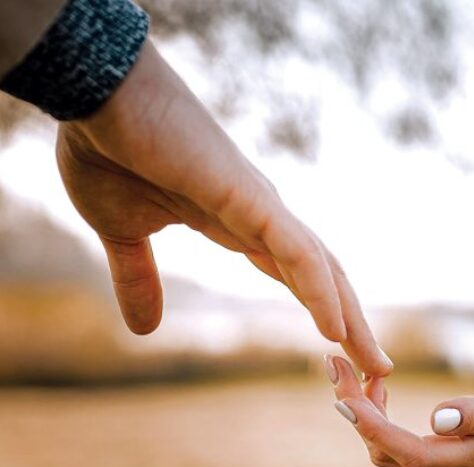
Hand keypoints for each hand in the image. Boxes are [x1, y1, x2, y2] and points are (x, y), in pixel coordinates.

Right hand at [55, 41, 392, 376]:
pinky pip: (294, 251)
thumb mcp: (122, 233)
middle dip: (352, 322)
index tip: (342, 351)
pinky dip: (318, 290)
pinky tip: (336, 329)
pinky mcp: (246, 195)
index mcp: (235, 222)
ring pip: (319, 267)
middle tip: (379, 367)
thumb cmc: (106, 147)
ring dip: (350, 317)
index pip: (294, 274)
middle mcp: (258, 214)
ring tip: (375, 362)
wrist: (94, 92)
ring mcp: (257, 203)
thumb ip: (140, 278)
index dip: (322, 310)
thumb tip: (145, 330)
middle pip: (321, 275)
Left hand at [326, 356, 473, 466]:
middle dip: (355, 412)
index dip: (370, 426)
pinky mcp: (447, 449)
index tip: (343, 395)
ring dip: (363, 412)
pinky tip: (377, 383)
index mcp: (471, 460)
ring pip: (388, 446)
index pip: (405, 451)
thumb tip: (438, 418)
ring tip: (353, 370)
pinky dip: (380, 412)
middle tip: (336, 365)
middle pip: (385, 451)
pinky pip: (399, 438)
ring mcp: (449, 461)